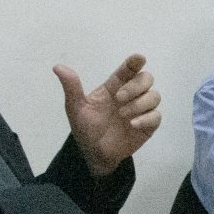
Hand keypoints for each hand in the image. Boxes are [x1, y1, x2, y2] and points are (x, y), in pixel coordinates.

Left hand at [56, 54, 160, 178]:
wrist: (94, 154)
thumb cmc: (86, 129)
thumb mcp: (75, 108)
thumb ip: (71, 87)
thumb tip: (57, 67)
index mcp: (114, 87)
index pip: (128, 70)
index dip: (134, 62)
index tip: (139, 59)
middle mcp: (130, 95)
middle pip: (146, 79)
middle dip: (136, 86)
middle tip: (119, 97)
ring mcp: (141, 110)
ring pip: (154, 96)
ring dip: (140, 103)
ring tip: (123, 114)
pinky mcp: (148, 125)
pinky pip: (156, 116)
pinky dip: (146, 118)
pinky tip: (132, 124)